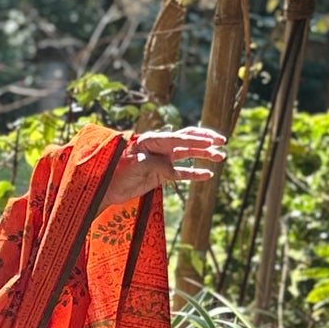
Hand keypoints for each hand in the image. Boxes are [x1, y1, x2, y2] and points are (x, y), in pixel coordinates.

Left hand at [103, 126, 226, 206]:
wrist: (105, 189)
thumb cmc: (115, 172)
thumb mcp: (134, 165)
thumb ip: (153, 163)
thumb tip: (170, 167)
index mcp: (151, 140)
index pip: (177, 138)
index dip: (195, 140)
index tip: (211, 141)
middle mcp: (159, 148)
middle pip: (186, 141)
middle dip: (205, 140)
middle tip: (222, 141)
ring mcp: (161, 161)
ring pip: (187, 155)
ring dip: (204, 155)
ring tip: (221, 157)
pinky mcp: (161, 175)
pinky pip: (181, 173)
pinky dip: (194, 174)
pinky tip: (208, 174)